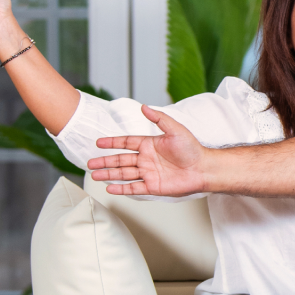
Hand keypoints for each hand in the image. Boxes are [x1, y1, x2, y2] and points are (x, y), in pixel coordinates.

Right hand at [87, 105, 210, 195]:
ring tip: (94, 175)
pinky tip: (110, 188)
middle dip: (105, 161)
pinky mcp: (153, 186)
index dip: (112, 143)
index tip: (98, 143)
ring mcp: (148, 173)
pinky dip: (122, 188)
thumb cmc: (192, 149)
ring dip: (109, 174)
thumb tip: (144, 106)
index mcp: (149, 144)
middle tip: (90, 163)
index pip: (126, 143)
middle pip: (120, 160)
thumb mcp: (175, 129)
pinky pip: (134, 188)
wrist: (203, 169)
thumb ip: (159, 118)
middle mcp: (146, 159)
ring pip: (124, 174)